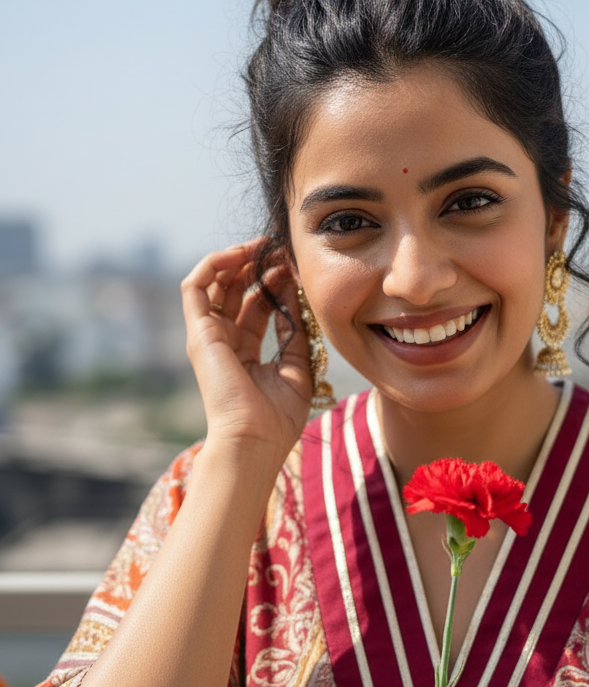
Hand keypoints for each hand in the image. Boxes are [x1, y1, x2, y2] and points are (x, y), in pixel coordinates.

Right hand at [181, 240, 313, 461]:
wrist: (255, 439)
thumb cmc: (278, 417)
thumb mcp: (297, 368)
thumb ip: (294, 333)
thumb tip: (296, 298)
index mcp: (245, 352)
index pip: (257, 307)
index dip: (275, 284)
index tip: (295, 268)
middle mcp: (223, 342)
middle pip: (236, 291)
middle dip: (258, 266)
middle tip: (281, 250)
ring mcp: (207, 336)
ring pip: (214, 283)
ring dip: (237, 260)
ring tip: (263, 247)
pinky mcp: (197, 332)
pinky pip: (195, 286)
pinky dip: (214, 264)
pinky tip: (241, 254)